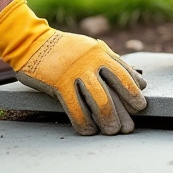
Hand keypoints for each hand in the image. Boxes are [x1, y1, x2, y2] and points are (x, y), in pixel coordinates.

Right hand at [0, 0, 146, 134]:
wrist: (32, 42)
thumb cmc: (66, 49)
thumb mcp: (92, 49)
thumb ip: (114, 63)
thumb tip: (140, 82)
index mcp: (100, 52)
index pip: (123, 74)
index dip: (133, 92)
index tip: (140, 106)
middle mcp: (90, 62)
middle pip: (114, 90)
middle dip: (124, 112)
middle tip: (129, 128)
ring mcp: (74, 72)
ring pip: (98, 101)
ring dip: (108, 119)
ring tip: (112, 131)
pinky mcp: (59, 83)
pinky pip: (75, 108)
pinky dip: (84, 122)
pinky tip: (89, 130)